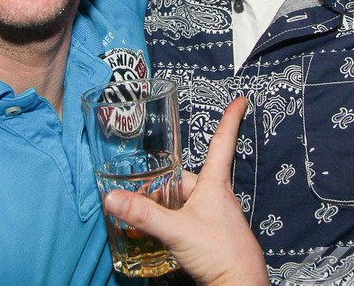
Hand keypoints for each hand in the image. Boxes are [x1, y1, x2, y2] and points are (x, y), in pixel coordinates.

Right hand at [102, 98, 266, 285]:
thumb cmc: (221, 253)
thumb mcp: (176, 229)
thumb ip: (143, 214)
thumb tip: (113, 197)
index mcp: (214, 185)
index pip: (221, 143)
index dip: (230, 120)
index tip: (241, 100)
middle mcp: (217, 197)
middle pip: (187, 179)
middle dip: (164, 184)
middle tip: (142, 189)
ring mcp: (216, 218)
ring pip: (185, 202)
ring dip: (166, 206)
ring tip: (146, 214)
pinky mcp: (213, 237)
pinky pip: (188, 221)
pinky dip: (172, 223)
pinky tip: (162, 234)